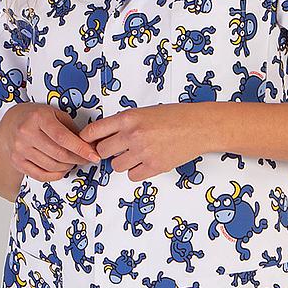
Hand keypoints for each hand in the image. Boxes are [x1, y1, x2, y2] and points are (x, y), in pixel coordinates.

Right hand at [0, 102, 100, 182]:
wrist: (10, 123)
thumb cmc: (36, 116)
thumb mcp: (54, 113)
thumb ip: (70, 128)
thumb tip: (89, 145)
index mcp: (38, 118)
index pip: (63, 137)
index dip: (80, 148)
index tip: (94, 155)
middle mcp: (26, 133)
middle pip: (59, 154)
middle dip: (78, 159)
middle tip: (87, 158)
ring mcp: (19, 149)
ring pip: (52, 166)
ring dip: (68, 166)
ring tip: (74, 161)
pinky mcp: (17, 162)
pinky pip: (41, 175)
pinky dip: (56, 174)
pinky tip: (62, 169)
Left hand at [78, 103, 205, 181]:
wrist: (200, 126)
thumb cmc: (175, 117)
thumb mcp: (144, 112)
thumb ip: (124, 123)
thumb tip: (104, 136)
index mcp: (128, 117)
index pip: (93, 131)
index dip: (88, 139)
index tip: (88, 143)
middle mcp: (132, 134)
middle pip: (102, 151)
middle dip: (107, 151)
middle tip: (118, 149)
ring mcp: (143, 152)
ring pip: (116, 166)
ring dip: (122, 162)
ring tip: (136, 154)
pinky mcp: (154, 166)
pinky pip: (132, 176)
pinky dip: (136, 171)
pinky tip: (146, 162)